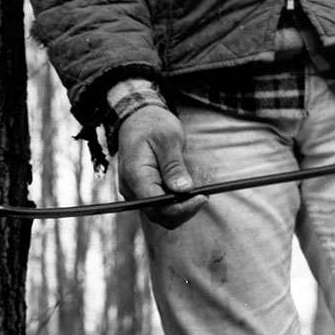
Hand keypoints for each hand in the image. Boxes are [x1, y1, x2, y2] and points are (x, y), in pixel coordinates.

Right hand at [117, 105, 206, 228]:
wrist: (137, 119)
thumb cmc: (153, 125)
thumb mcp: (168, 139)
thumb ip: (174, 166)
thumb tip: (184, 189)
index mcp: (135, 174)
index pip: (157, 205)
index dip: (181, 208)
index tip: (202, 197)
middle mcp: (131, 188)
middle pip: (159, 214)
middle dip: (184, 209)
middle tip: (203, 194)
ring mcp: (134, 191)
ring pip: (160, 213)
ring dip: (181, 206)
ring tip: (197, 190)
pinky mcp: (141, 191)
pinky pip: (159, 205)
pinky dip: (175, 201)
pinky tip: (186, 189)